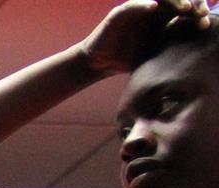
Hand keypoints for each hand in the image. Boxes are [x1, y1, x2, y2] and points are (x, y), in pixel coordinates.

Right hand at [77, 0, 210, 75]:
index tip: (205, 23)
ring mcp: (137, 9)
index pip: (184, 9)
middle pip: (176, 0)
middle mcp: (152, 10)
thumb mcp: (156, 53)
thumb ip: (172, 46)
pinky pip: (133, 5)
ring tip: (185, 8)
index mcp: (162, 18)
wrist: (100, 63)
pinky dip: (143, 4)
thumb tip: (198, 51)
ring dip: (174, 1)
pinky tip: (154, 7)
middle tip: (201, 13)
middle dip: (192, 4)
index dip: (197, 12)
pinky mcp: (119, 13)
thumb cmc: (128, 59)